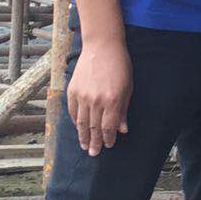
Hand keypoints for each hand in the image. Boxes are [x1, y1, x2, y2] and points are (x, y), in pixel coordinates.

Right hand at [67, 36, 131, 156]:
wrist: (102, 46)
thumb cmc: (119, 65)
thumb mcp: (128, 87)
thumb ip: (123, 109)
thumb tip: (122, 129)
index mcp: (112, 100)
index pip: (108, 127)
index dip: (108, 138)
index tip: (109, 145)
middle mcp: (96, 100)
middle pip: (94, 128)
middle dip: (94, 143)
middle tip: (94, 153)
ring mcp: (82, 96)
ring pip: (82, 123)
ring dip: (83, 136)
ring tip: (84, 146)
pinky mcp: (72, 91)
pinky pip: (73, 112)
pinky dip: (76, 122)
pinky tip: (78, 128)